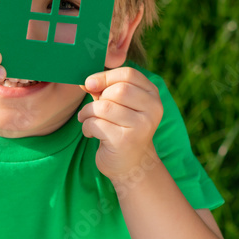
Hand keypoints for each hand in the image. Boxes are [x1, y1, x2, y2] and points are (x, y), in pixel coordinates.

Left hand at [77, 67, 162, 183]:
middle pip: (118, 90)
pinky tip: (91, 133)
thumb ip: (104, 89)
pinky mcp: (126, 141)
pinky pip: (96, 124)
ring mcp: (141, 126)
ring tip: (87, 120)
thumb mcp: (117, 104)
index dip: (105, 76)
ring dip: (88, 112)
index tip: (90, 84)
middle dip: (98, 97)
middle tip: (92, 109)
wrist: (131, 164)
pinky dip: (87, 127)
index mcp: (152, 95)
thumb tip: (85, 82)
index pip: (129, 74)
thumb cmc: (120, 128)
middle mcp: (152, 109)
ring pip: (104, 106)